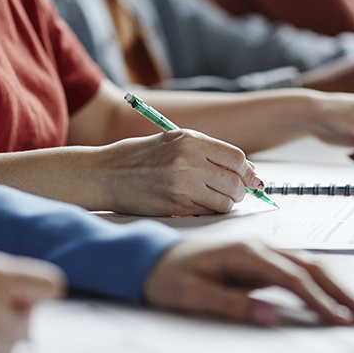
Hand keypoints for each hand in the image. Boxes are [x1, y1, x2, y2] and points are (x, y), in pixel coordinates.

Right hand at [97, 130, 262, 215]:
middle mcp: (188, 161)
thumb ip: (207, 151)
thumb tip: (245, 169)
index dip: (247, 171)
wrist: (104, 175)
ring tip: (213, 198)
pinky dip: (209, 211)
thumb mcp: (173, 142)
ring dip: (226, 203)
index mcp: (189, 140)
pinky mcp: (175, 206)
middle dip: (240, 190)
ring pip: (225, 202)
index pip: (237, 158)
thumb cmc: (139, 157)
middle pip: (235, 182)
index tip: (249, 178)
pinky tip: (198, 204)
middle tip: (234, 192)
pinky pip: (207, 213)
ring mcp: (181, 185)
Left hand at [143, 240, 353, 326]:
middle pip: (311, 267)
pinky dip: (322, 281)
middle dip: (343, 292)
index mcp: (244, 253)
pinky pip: (299, 268)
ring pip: (310, 265)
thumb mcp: (192, 296)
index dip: (320, 301)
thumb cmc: (168, 276)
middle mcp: (258, 247)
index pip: (293, 279)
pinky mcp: (259, 259)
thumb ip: (232, 305)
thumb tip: (270, 315)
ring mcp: (260, 250)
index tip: (340, 321)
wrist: (148, 258)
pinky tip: (333, 295)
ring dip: (337, 286)